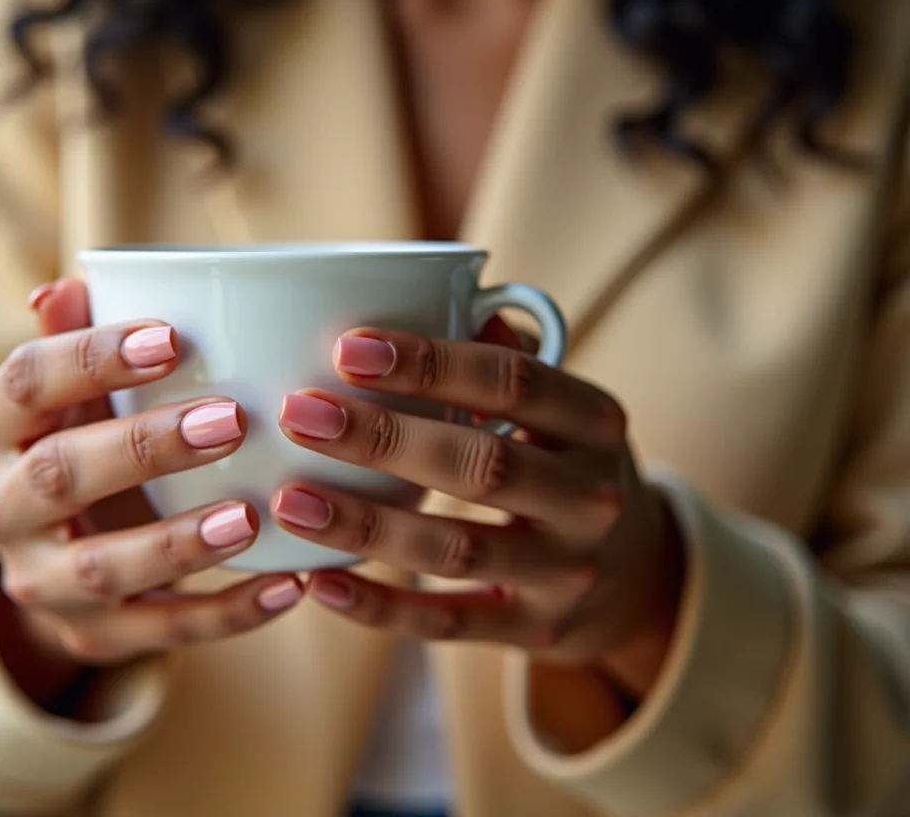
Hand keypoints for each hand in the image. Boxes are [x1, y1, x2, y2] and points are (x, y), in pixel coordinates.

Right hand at [0, 278, 301, 708]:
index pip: (25, 384)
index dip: (90, 358)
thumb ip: (78, 338)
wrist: (52, 555)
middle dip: (144, 447)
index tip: (171, 336)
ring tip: (251, 515)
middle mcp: (2, 507)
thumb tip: (72, 283)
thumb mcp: (72, 391)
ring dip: (178, 542)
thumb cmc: (80, 439)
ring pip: (102, 567)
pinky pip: (160, 632)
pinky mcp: (90, 634)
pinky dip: (227, 615)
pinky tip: (288, 585)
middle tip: (231, 419)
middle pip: (58, 475)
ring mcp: (43, 580)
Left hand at [270, 324, 683, 697]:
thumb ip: (509, 358)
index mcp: (596, 423)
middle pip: (482, 465)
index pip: (513, 382)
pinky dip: (382, 608)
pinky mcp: (537, 630)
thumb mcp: (565, 411)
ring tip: (290, 500)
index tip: (347, 347)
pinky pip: (449, 624)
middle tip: (300, 414)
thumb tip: (447, 295)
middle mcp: (591, 498)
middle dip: (383, 439)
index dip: (431, 364)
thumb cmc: (568, 467)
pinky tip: (320, 583)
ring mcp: (568, 573)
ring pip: (457, 550)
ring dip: (367, 525)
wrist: (635, 579)